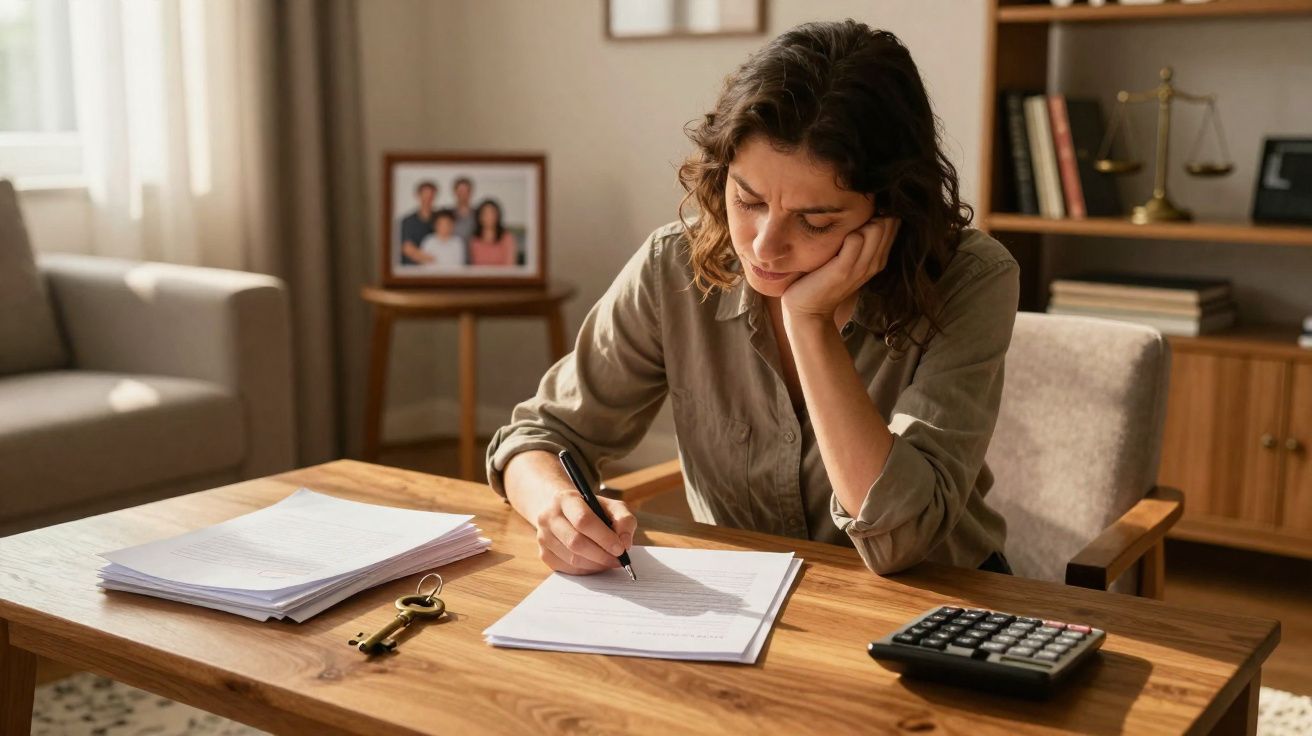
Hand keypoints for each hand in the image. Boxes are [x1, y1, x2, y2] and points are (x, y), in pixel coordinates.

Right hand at [532, 489, 636, 574]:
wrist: (563, 511)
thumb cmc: (591, 510)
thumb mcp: (610, 506)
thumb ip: (623, 520)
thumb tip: (625, 543)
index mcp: (566, 499)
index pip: (583, 520)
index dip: (604, 537)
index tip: (620, 549)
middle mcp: (549, 517)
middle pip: (575, 542)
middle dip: (601, 555)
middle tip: (618, 560)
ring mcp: (543, 536)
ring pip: (571, 559)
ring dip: (595, 564)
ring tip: (609, 561)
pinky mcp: (544, 553)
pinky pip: (567, 568)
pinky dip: (585, 570)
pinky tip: (595, 563)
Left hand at [780, 217, 900, 319]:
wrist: (808, 309)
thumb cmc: (822, 278)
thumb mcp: (846, 257)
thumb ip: (858, 239)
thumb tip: (860, 211)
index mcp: (878, 258)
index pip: (894, 223)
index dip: (879, 210)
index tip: (859, 210)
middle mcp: (875, 262)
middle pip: (888, 222)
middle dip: (870, 213)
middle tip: (847, 218)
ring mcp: (861, 267)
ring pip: (875, 228)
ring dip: (859, 222)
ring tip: (840, 229)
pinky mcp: (844, 269)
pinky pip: (855, 239)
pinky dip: (846, 233)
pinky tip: (833, 239)